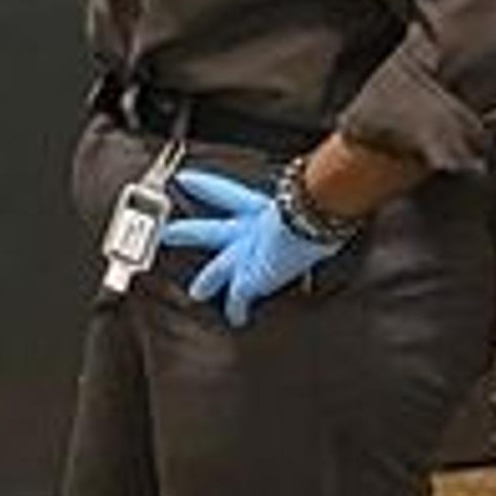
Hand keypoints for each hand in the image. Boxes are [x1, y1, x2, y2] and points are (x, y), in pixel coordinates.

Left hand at [155, 166, 344, 328]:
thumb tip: (329, 177)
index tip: (184, 180)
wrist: (312, 218)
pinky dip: (238, 309)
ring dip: (207, 282)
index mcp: (260, 206)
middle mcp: (249, 230)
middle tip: (166, 234)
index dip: (204, 186)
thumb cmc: (315, 203)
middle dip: (187, 233)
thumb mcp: (306, 194)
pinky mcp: (253, 276)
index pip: (224, 193)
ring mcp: (249, 253)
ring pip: (219, 269)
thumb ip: (310, 189)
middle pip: (209, 231)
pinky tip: (236, 319)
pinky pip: (240, 298)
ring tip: (196, 293)